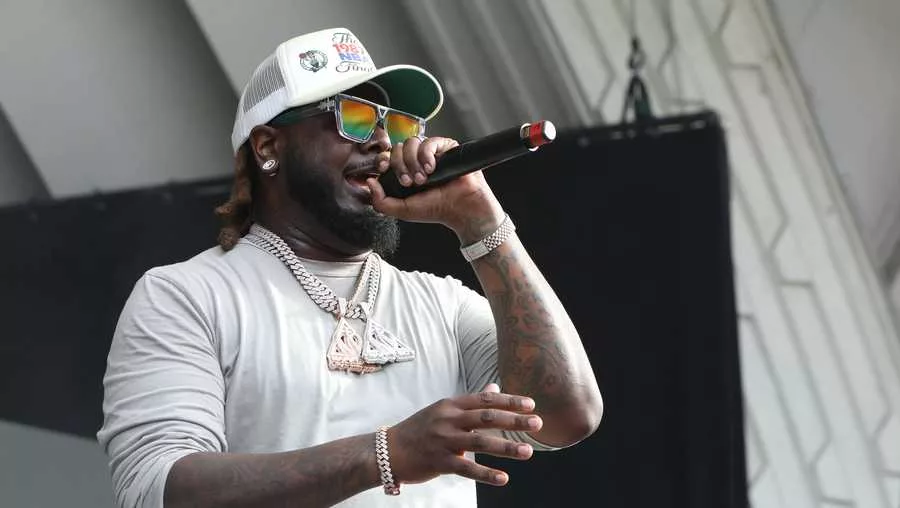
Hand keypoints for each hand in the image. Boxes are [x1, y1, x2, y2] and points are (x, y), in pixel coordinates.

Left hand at [367, 136, 504, 240]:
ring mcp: (432, 153)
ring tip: (423, 178)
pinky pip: (430, 141)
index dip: (384, 160)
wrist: (461, 210)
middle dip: (401, 166)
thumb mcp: (402, 211)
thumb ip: (381, 202)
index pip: (388, 156)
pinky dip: (427, 155)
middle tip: (411, 182)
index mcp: (405, 171)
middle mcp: (417, 160)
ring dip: (413, 161)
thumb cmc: (436, 210)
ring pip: (412, 142)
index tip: (384, 169)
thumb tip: (369, 183)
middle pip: (398, 148)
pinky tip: (431, 168)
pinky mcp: (446, 147)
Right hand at [386, 384, 541, 486]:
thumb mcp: (443, 410)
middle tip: (538, 423)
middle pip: (486, 417)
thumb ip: (471, 402)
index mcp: (451, 405)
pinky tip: (503, 478)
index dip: (509, 401)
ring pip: (480, 441)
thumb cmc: (420, 429)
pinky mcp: (439, 462)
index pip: (485, 399)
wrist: (389, 450)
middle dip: (514, 419)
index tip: (531, 404)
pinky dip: (486, 473)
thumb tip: (494, 388)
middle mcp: (448, 419)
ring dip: (506, 447)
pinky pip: (466, 468)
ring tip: (528, 452)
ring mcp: (443, 440)